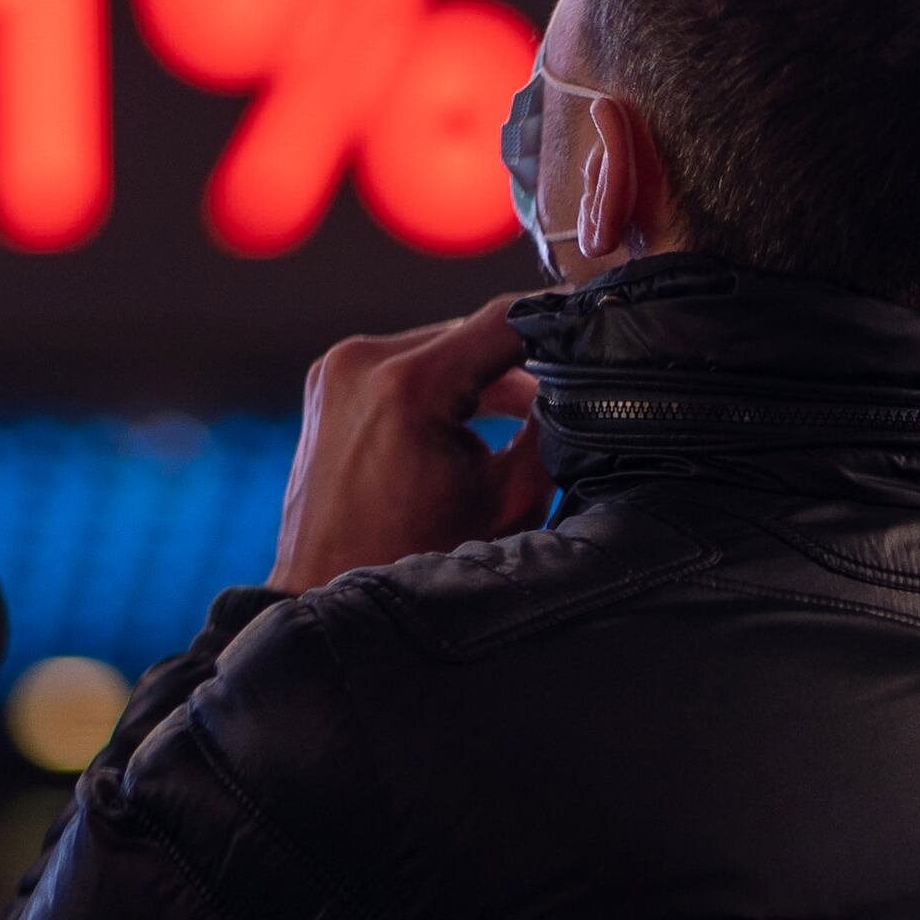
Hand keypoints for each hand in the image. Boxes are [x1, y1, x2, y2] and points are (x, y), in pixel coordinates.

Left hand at [270, 299, 552, 593]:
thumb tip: (576, 385)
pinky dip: (443, 388)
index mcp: (406, 384)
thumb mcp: (507, 499)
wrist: (331, 599)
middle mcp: (361, 362)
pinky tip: (473, 427)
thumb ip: (549, 429)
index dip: (559, 321)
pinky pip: (404, 366)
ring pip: (440, 348)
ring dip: (482, 378)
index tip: (591, 329)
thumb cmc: (412, 563)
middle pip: (471, 333)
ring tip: (523, 422)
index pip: (505, 320)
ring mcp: (337, 370)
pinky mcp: (328, 385)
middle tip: (566, 399)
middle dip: (521, 364)